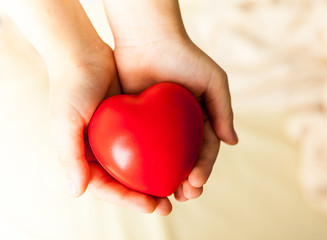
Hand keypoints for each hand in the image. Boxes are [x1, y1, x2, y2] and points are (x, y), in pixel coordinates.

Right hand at [48, 43, 170, 214]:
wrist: (84, 55)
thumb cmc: (70, 88)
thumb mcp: (64, 123)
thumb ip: (69, 156)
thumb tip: (78, 192)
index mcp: (85, 157)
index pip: (106, 187)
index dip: (128, 199)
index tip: (151, 206)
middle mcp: (102, 151)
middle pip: (126, 181)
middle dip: (146, 196)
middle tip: (169, 204)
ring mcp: (118, 137)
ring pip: (140, 165)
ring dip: (157, 179)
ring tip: (180, 189)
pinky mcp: (132, 123)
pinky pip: (148, 143)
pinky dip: (161, 154)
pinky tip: (178, 160)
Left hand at [113, 35, 237, 202]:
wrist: (149, 40)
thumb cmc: (185, 57)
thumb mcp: (214, 81)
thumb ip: (224, 110)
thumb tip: (233, 142)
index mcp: (200, 118)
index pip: (205, 149)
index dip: (203, 167)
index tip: (196, 182)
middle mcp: (181, 126)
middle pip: (186, 159)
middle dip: (187, 180)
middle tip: (184, 196)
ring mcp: (159, 126)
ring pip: (164, 159)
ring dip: (167, 179)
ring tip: (167, 197)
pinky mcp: (138, 123)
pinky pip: (142, 148)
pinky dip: (145, 165)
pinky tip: (144, 180)